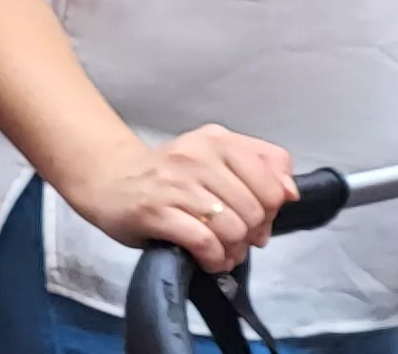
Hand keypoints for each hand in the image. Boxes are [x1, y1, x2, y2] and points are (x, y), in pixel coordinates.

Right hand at [51, 125, 296, 272]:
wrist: (108, 179)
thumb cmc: (168, 175)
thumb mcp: (216, 156)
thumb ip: (261, 165)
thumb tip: (290, 193)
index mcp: (216, 140)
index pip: (272, 182)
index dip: (271, 209)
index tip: (254, 216)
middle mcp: (196, 156)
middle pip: (255, 210)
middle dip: (251, 233)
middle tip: (234, 237)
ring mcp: (174, 184)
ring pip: (233, 228)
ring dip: (232, 249)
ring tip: (220, 250)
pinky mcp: (155, 211)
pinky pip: (205, 242)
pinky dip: (213, 258)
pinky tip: (207, 258)